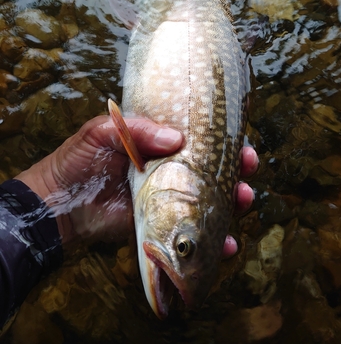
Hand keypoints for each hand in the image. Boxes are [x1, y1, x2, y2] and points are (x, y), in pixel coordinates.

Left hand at [16, 116, 257, 252]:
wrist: (59, 203)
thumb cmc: (80, 160)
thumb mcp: (103, 132)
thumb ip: (138, 130)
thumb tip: (176, 139)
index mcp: (158, 145)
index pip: (199, 140)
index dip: (223, 142)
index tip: (241, 144)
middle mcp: (170, 171)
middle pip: (212, 171)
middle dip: (236, 171)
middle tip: (247, 171)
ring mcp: (169, 200)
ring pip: (210, 201)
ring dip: (232, 203)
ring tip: (243, 200)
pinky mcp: (163, 226)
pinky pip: (194, 233)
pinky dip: (214, 241)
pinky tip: (227, 244)